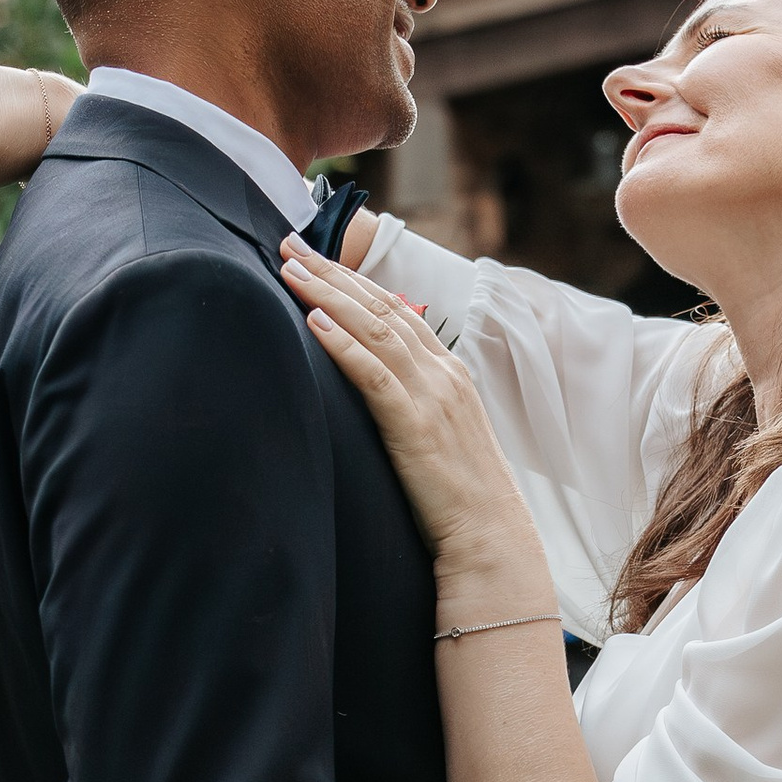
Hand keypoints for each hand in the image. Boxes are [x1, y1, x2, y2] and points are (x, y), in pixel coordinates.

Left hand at [280, 237, 536, 581]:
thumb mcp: (440, 436)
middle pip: (381, 307)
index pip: (397, 308)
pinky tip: (314, 321)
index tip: (316, 255)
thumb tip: (376, 387)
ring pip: (375, 329)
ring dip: (328, 295)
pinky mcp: (416, 426)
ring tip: (290, 269)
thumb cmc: (460, 496)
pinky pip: (373, 374)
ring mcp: (432, 397)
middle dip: (333, 271)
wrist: (491, 538)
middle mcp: (443, 374)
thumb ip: (413, 402)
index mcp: (449, 372)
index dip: (355, 278)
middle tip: (290, 243)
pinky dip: (343, 344)